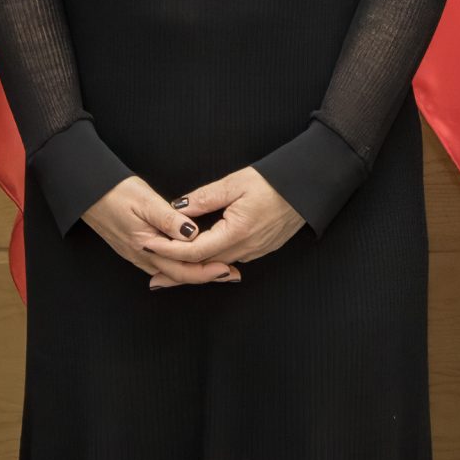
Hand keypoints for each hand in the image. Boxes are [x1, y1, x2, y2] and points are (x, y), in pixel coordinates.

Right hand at [82, 177, 236, 286]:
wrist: (87, 192)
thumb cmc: (115, 192)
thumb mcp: (145, 201)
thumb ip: (169, 219)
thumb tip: (192, 234)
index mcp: (146, 246)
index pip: (181, 268)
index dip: (206, 270)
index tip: (227, 268)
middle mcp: (141, 256)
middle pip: (179, 275)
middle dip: (206, 275)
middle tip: (231, 273)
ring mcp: (137, 255)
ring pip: (170, 272)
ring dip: (194, 272)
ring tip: (218, 269)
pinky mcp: (135, 249)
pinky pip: (161, 265)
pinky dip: (180, 267)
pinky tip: (191, 263)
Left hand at [143, 168, 304, 287]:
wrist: (309, 187)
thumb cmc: (275, 181)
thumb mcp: (235, 183)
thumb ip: (204, 198)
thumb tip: (176, 209)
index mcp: (237, 231)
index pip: (194, 250)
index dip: (169, 250)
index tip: (150, 246)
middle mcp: (246, 248)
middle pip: (203, 267)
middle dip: (176, 271)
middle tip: (152, 278)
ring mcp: (255, 251)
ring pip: (217, 266)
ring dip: (193, 270)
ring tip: (169, 274)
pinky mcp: (261, 250)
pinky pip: (230, 260)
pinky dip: (211, 263)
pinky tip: (200, 261)